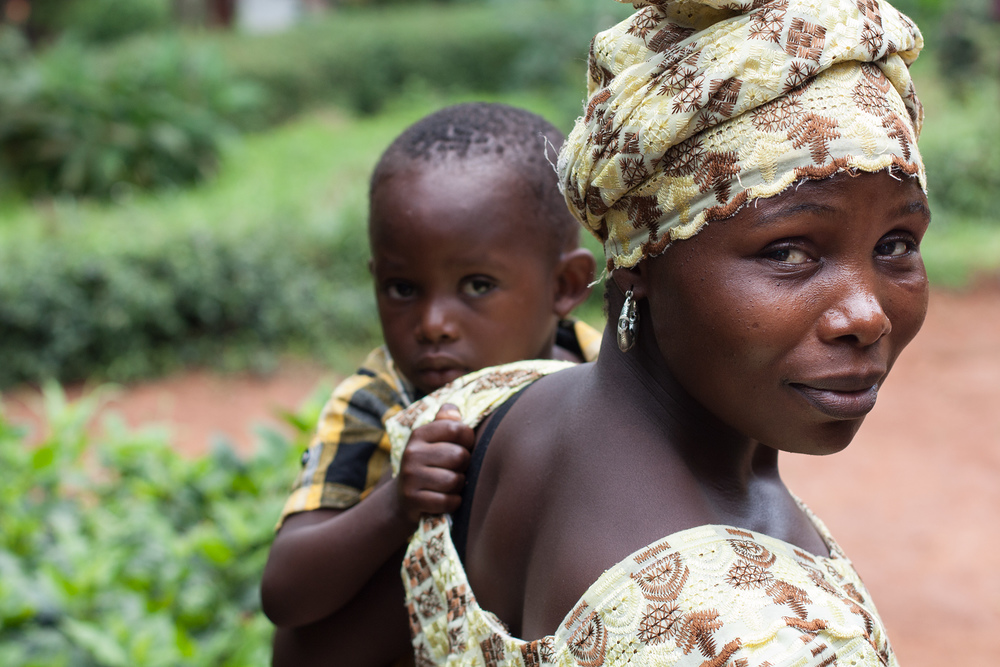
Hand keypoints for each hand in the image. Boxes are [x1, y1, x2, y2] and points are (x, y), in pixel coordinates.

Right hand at [395, 404, 473, 523]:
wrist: (404, 497)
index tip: (464, 446)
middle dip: (464, 465)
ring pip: (454, 480)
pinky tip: (447, 499)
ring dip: (458, 485)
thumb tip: (453, 410)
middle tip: (457, 469)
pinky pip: (447, 501)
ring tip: (451, 484)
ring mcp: (410, 477)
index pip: (457, 429)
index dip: (469, 439)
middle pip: (459, 456)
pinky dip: (453, 502)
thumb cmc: (429, 464)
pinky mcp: (412, 500)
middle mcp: (412, 453)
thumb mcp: (433, 441)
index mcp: (420, 434)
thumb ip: (446, 422)